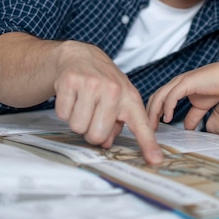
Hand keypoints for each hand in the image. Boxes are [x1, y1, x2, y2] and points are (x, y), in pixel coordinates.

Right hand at [53, 41, 162, 164]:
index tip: (156, 161)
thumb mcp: (119, 101)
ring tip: (84, 103)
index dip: (148, 144)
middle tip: (93, 115)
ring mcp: (92, 84)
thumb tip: (105, 143)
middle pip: (96, 136)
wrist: (82, 57)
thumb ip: (117, 126)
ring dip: (77, 120)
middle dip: (91, 131)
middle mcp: (114, 90)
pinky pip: (63, 115)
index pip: (141, 125)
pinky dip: (65, 110)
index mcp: (130, 98)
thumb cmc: (104, 84)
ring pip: (78, 127)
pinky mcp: (71, 81)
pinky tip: (73, 96)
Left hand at [147, 61, 218, 129]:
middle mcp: (175, 82)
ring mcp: (179, 81)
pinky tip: (167, 119)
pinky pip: (171, 96)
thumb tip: (187, 129)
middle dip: (149, 114)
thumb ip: (192, 117)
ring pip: (160, 97)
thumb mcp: (200, 107)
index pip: (159, 98)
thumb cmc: (216, 88)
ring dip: (154, 112)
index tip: (151, 126)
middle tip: (147, 129)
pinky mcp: (186, 83)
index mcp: (177, 86)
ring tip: (153, 126)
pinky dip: (167, 108)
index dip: (153, 112)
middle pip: (155, 97)